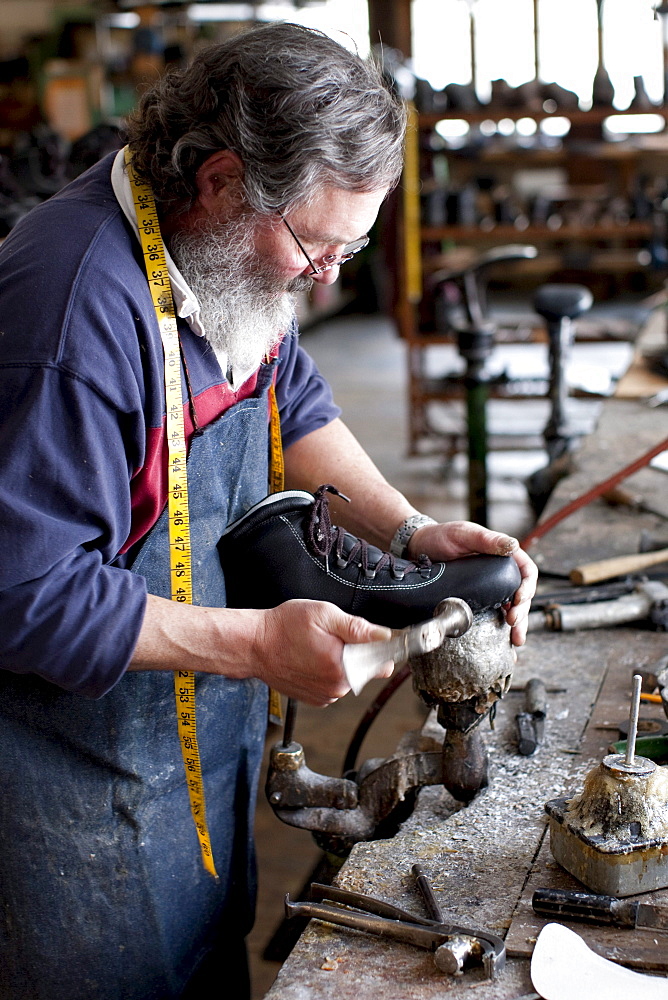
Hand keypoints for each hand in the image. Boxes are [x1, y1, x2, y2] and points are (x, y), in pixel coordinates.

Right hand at [250, 599, 392, 705]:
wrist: (254, 646)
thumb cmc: (283, 628)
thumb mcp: (323, 615)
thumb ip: (357, 628)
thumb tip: (384, 636)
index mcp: (342, 666)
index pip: (382, 663)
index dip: (379, 647)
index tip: (371, 638)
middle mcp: (336, 686)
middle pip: (365, 669)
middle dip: (355, 652)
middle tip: (332, 636)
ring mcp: (325, 695)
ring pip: (349, 676)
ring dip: (340, 662)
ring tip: (317, 647)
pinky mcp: (316, 699)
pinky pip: (333, 685)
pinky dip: (327, 673)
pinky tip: (311, 659)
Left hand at [407, 521, 537, 645]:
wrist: (418, 549)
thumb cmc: (440, 536)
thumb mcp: (464, 534)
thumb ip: (487, 539)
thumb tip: (513, 545)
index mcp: (502, 554)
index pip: (526, 570)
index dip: (528, 586)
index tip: (519, 599)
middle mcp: (499, 570)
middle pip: (521, 592)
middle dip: (523, 610)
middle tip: (514, 622)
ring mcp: (489, 585)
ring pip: (511, 605)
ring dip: (517, 622)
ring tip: (516, 638)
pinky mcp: (477, 597)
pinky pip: (495, 611)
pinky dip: (501, 625)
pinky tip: (505, 637)